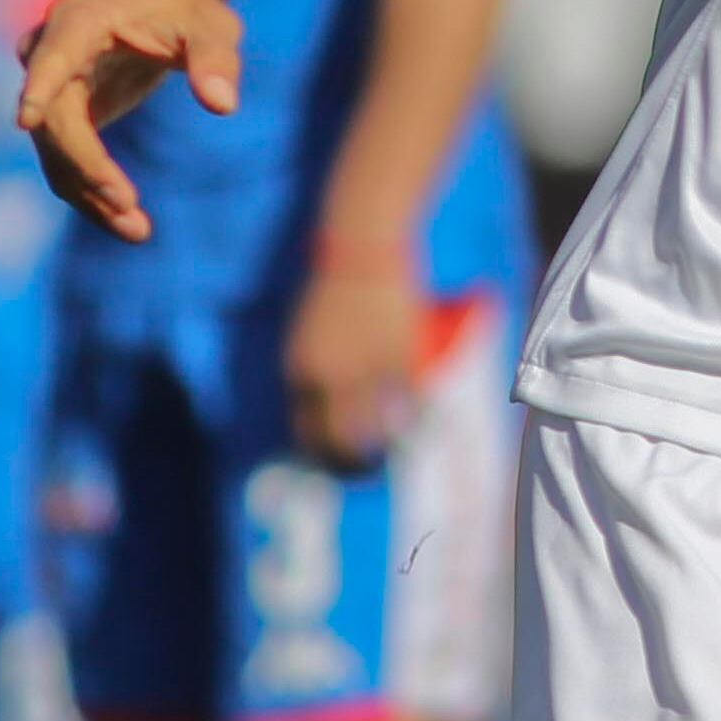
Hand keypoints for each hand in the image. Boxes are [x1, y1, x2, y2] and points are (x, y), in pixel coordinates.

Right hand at [14, 0, 239, 241]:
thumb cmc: (184, 5)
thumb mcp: (210, 23)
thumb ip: (215, 58)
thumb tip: (223, 105)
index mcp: (78, 22)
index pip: (52, 57)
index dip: (40, 87)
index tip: (29, 120)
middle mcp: (48, 55)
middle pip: (55, 121)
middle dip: (87, 165)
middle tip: (127, 204)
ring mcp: (49, 89)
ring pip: (56, 152)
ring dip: (89, 193)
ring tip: (137, 230)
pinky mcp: (62, 116)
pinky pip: (67, 161)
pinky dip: (92, 192)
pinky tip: (128, 222)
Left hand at [282, 251, 421, 468]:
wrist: (362, 250)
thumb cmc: (335, 286)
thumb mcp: (310, 332)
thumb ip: (315, 364)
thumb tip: (323, 395)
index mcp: (300, 370)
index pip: (304, 425)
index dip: (320, 446)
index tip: (333, 456)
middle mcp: (329, 377)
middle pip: (337, 436)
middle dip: (348, 459)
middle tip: (361, 470)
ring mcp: (365, 369)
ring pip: (374, 425)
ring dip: (382, 444)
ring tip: (391, 453)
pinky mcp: (399, 357)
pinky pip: (408, 399)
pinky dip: (415, 417)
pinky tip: (420, 426)